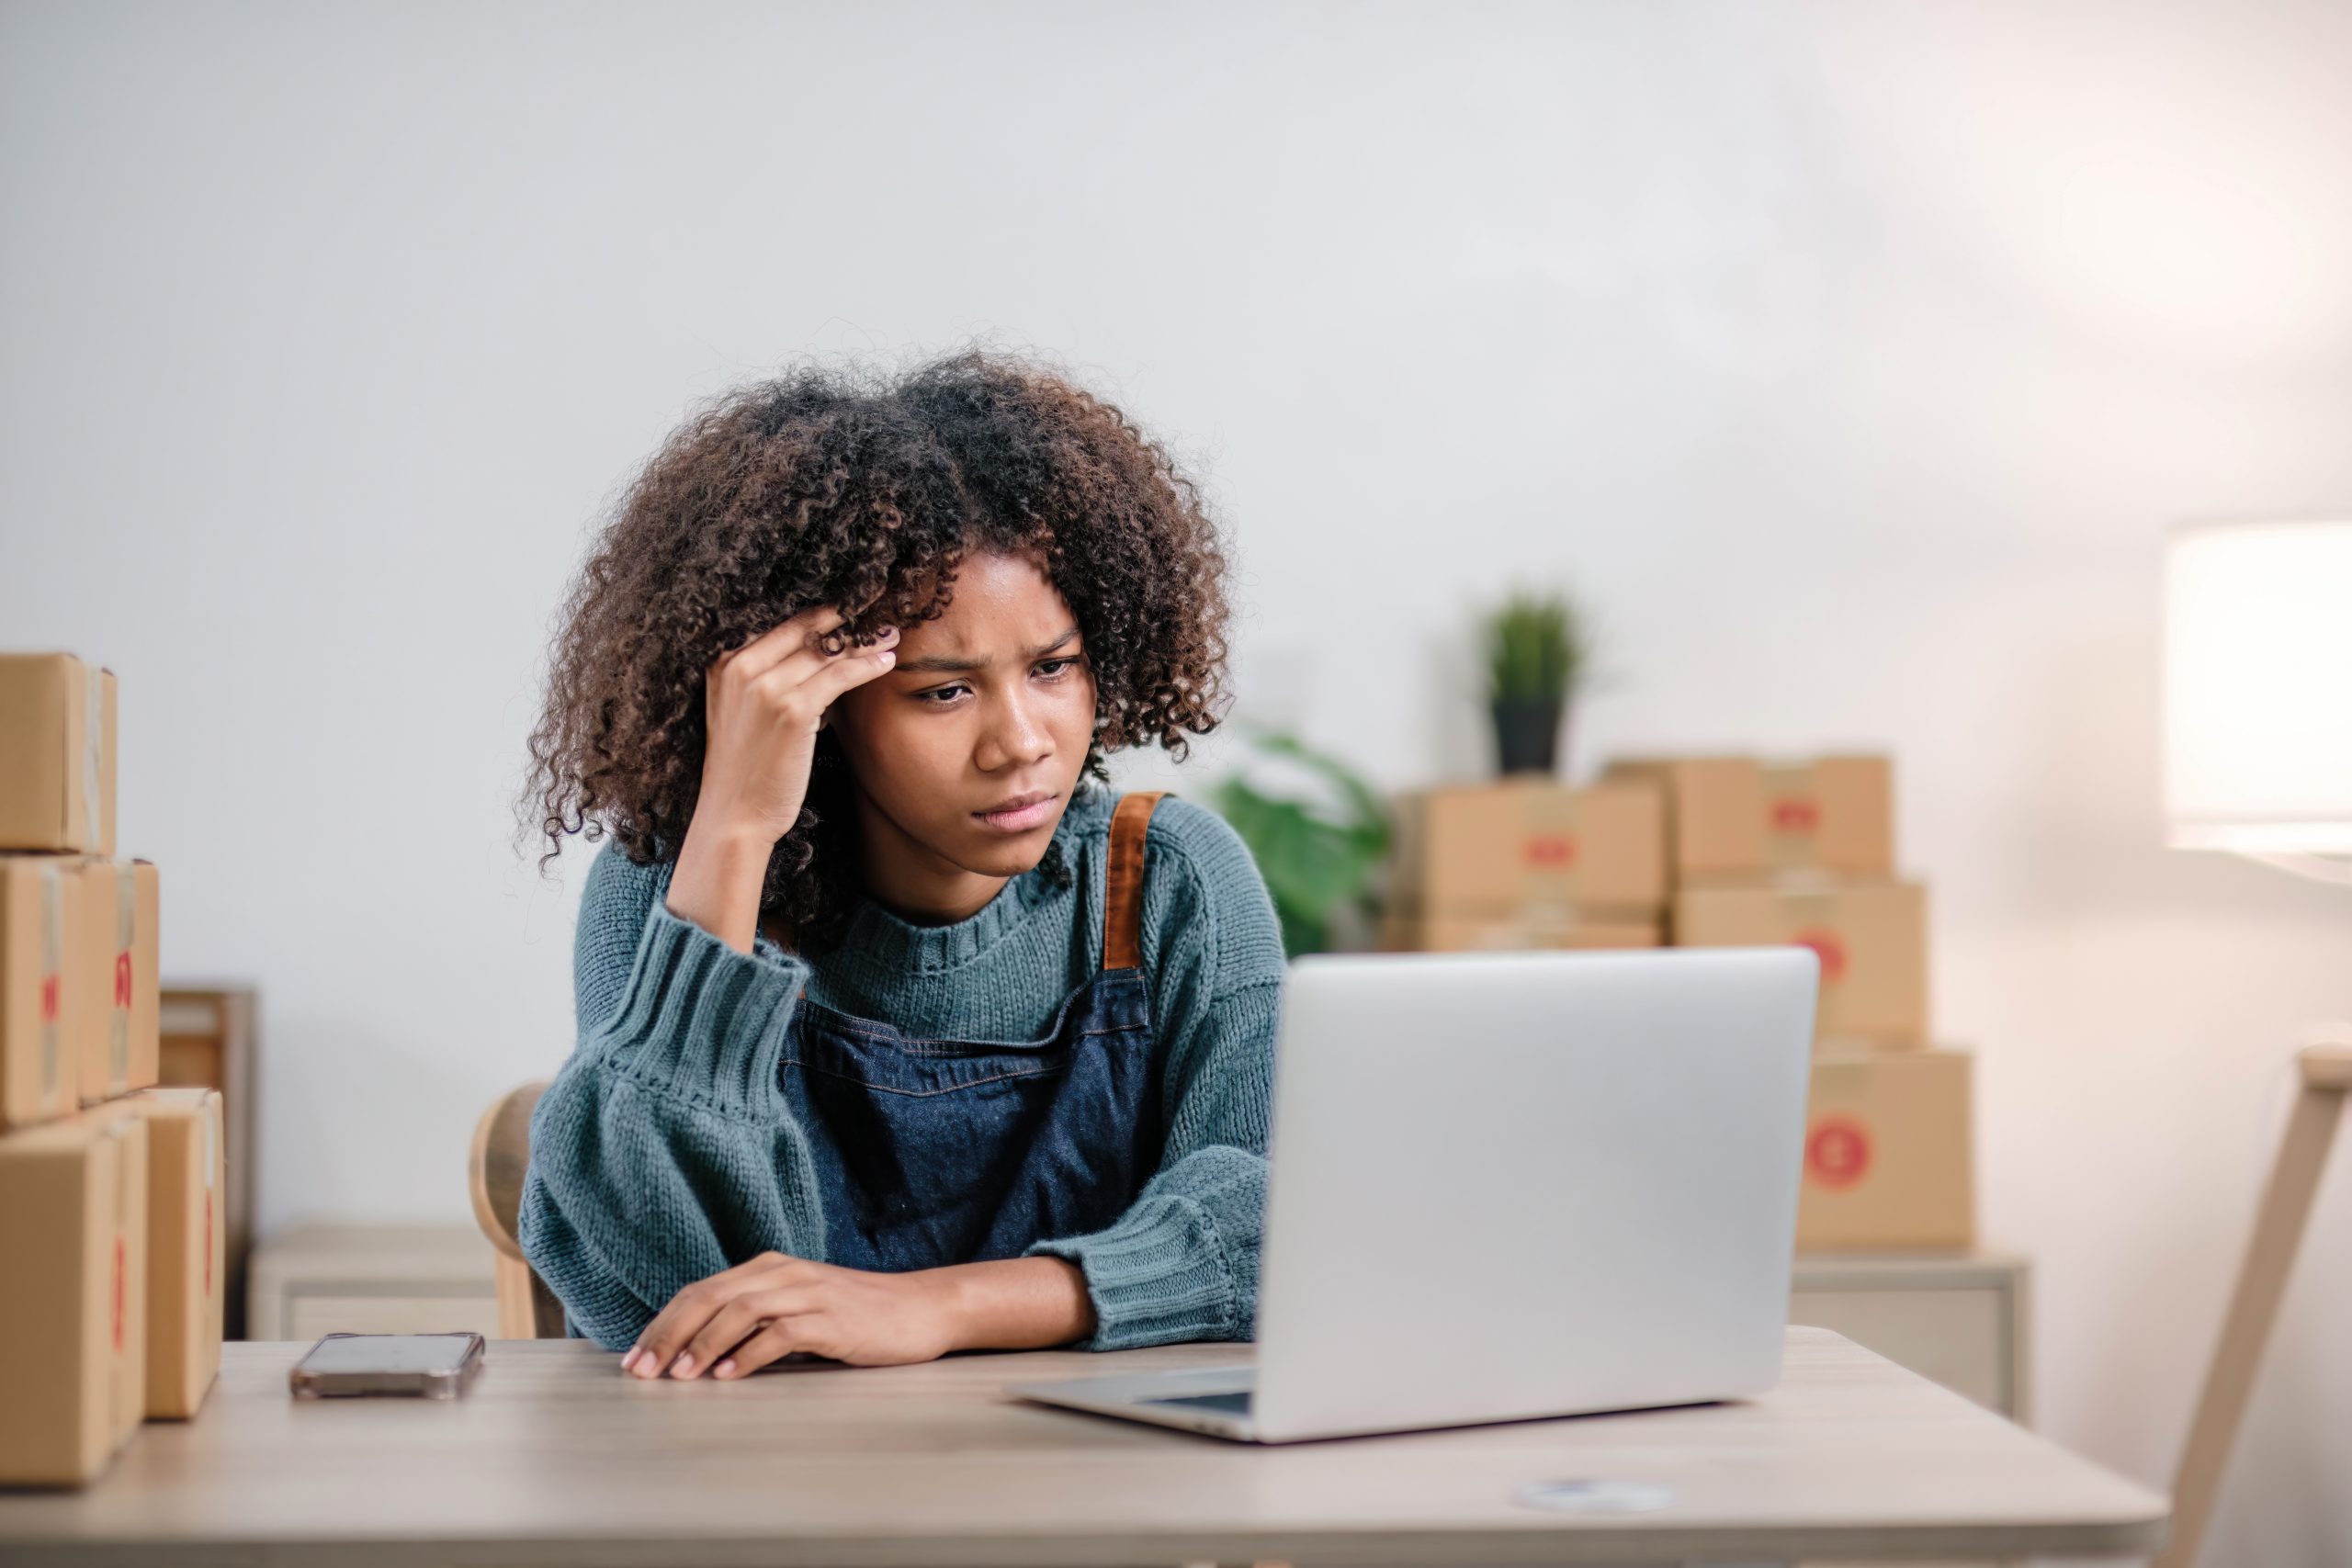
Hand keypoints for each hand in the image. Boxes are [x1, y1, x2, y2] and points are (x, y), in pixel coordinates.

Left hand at [622, 1253, 962, 1379]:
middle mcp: (782, 1273)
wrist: (921, 1308)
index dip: (662, 1324)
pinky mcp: (831, 1318)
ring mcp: (808, 1293)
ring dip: (703, 1345)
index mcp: (768, 1269)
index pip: (700, 1291)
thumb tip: (698, 1354)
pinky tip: (729, 1376)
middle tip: (642, 1371)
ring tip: (679, 1376)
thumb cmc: (856, 1316)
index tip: (634, 1359)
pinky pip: (781, 1332)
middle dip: (668, 1335)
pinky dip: (749, 1354)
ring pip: (739, 1310)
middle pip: (709, 1297)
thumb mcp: (798, 1309)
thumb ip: (755, 1321)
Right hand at [692, 606, 898, 847]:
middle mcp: (739, 666)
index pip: (781, 624)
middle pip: (804, 629)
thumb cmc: (745, 768)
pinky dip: (866, 666)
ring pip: (826, 651)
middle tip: (877, 606)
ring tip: (890, 634)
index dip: (821, 615)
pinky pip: (839, 676)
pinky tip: (886, 662)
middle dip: (845, 618)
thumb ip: (767, 679)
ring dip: (864, 640)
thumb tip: (820, 658)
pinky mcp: (791, 710)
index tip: (850, 607)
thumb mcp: (743, 711)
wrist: (734, 815)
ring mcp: (764, 686)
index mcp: (723, 662)